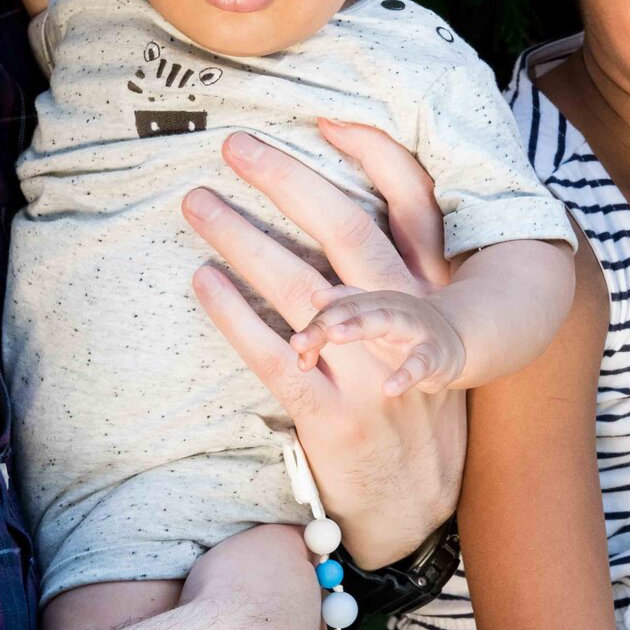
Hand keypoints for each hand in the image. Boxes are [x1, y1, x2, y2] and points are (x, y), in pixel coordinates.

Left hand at [183, 121, 464, 567]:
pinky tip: (203, 282)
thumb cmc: (411, 413)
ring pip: (303, 286)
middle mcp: (407, 324)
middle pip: (347, 230)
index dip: (373, 153)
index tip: (320, 116)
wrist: (417, 513)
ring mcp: (370, 370)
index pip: (417, 204)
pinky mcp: (334, 416)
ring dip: (244, 238)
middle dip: (289, 181)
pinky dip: (237, 315)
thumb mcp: (421, 339)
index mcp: (433, 296)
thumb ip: (393, 279)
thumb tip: (341, 220)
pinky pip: (275, 355)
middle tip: (234, 147)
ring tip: (197, 205)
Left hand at [291, 287, 467, 396]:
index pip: (336, 309)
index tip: (295, 348)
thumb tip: (314, 295)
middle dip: (326, 320)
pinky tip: (389, 389)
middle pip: (354, 308)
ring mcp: (415, 328)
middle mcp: (390, 308)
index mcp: (372, 302)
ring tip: (335, 336)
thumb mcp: (373, 317)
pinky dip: (406, 374)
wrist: (457, 338)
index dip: (314, 326)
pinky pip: (421, 362)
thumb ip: (344, 308)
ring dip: (359, 325)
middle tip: (298, 340)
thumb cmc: (403, 331)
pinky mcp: (436, 354)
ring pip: (385, 320)